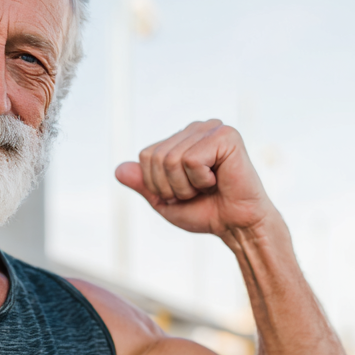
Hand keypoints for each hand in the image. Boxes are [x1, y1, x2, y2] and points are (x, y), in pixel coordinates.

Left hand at [115, 121, 273, 237]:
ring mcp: (211, 129)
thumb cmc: (205, 212)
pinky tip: (218, 180)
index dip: (157, 184)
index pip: (145, 156)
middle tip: (196, 192)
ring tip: (208, 187)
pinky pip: (191, 161)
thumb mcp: (164, 200)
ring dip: (186, 185)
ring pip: (171, 159)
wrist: (236, 225)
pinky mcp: (226, 136)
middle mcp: (195, 129)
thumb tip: (117, 170)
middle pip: (156, 157)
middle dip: (170, 186)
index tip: (182, 193)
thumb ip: (143, 184)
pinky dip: (200, 180)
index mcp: (181, 139)